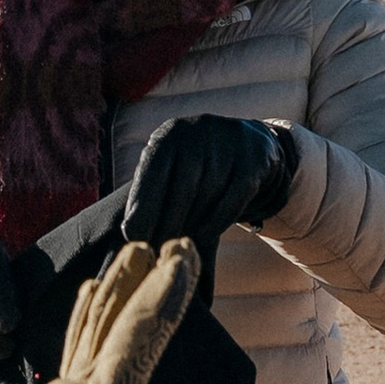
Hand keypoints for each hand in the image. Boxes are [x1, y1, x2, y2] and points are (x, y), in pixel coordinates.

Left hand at [1, 239, 200, 383]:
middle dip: (148, 281)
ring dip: (120, 286)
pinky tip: (90, 289)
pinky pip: (78, 342)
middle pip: (116, 322)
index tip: (183, 259)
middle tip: (176, 240)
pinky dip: (88, 311)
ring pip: (95, 324)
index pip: (133, 344)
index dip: (161, 301)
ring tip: (139, 249)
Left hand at [122, 114, 294, 251]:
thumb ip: (153, 194)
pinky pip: (232, 199)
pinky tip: (201, 239)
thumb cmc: (197, 168)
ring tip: (176, 249)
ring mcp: (229, 144)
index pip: (152, 172)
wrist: (248, 146)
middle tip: (156, 251)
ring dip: (190, 226)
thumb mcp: (172, 169)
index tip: (134, 237)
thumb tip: (130, 233)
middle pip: (181, 187)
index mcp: (170, 134)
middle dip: (166, 223)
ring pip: (207, 194)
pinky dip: (215, 223)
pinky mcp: (254, 160)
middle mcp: (198, 131)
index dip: (142, 206)